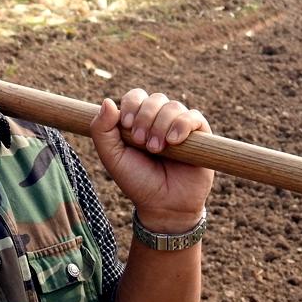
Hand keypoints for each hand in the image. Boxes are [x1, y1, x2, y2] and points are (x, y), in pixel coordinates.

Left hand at [89, 89, 213, 231]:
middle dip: (145, 117)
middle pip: (155, 98)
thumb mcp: (112, 157)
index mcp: (138, 121)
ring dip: (161, 124)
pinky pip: (194, 117)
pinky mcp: (200, 135)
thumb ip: (102, 130)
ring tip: (156, 149)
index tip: (125, 125)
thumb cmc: (137, 180)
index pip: (136, 96)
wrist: (164, 205)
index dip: (131, 105)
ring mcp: (180, 126)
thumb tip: (107, 101)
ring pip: (173, 106)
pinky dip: (182, 124)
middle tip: (141, 142)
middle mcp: (160, 120)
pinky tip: (174, 141)